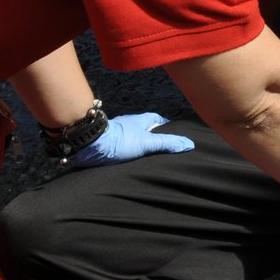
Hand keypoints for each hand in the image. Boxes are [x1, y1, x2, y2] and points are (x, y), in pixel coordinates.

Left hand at [65, 112, 195, 168]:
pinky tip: (129, 161)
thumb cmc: (120, 140)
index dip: (166, 126)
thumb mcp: (148, 142)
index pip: (157, 119)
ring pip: (133, 137)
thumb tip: (189, 144)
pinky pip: (122, 146)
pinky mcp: (108, 143)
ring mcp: (118, 133)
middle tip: (163, 148)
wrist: (90, 145)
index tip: (174, 134)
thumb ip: (167, 144)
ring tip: (148, 157)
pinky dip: (127, 152)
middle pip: (145, 129)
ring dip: (139, 145)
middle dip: (153, 137)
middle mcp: (129, 124)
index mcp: (141, 120)